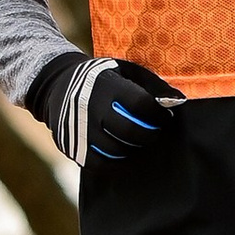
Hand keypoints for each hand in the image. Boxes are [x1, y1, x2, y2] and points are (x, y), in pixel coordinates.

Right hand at [27, 50, 184, 165]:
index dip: (158, 115)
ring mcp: (78, 129)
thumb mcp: (123, 70)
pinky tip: (124, 154)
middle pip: (129, 131)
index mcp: (105, 85)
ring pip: (116, 150)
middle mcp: (89, 107)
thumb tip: (178, 101)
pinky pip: (100, 164)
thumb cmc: (101, 77)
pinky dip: (116, 163)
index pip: (140, 104)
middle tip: (155, 132)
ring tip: (139, 142)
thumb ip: (150, 84)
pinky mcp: (70, 146)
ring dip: (134, 149)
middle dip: (150, 135)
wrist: (56, 84)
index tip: (165, 117)